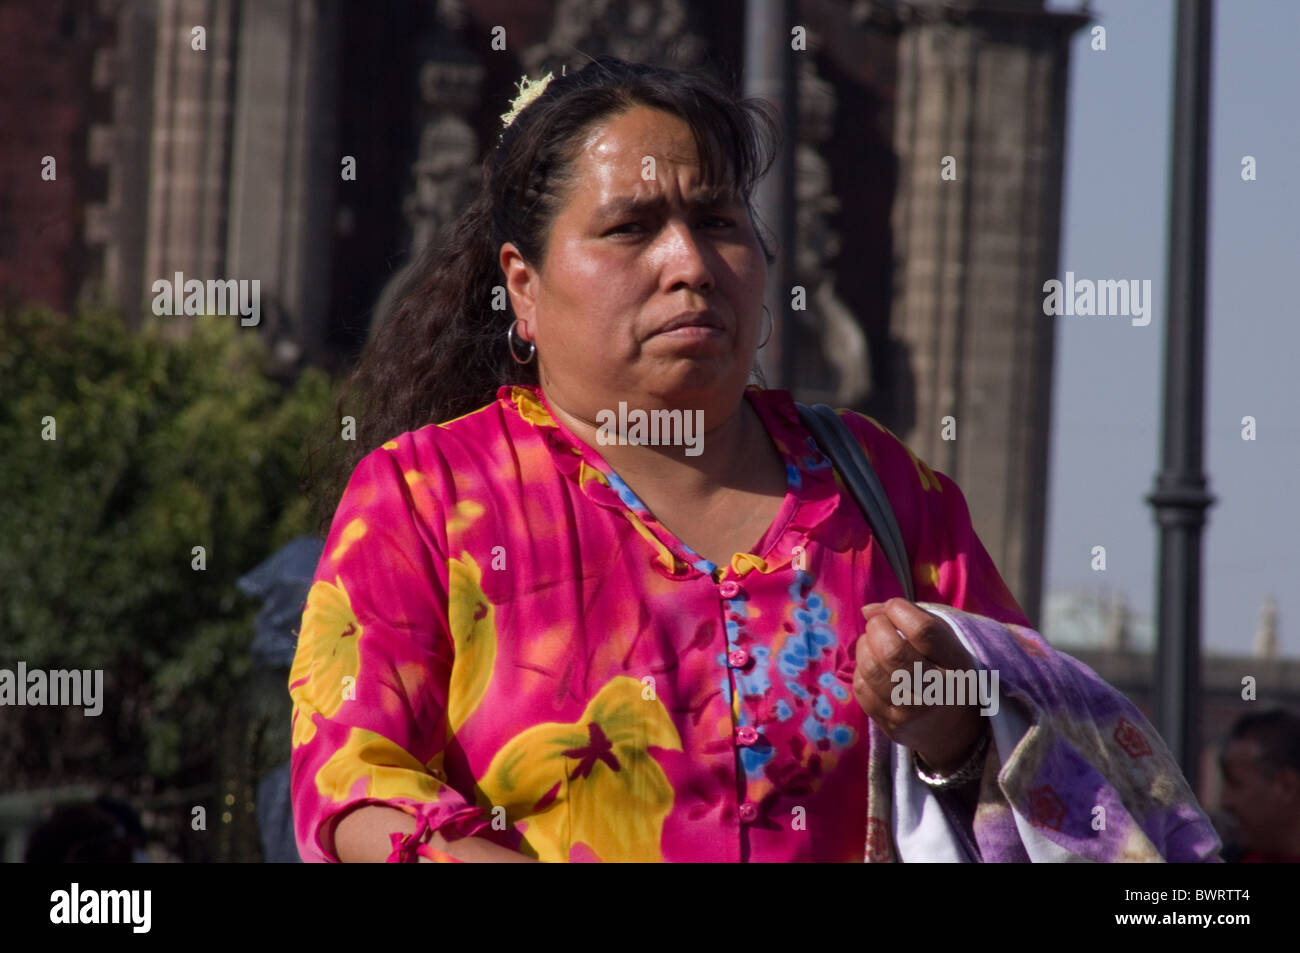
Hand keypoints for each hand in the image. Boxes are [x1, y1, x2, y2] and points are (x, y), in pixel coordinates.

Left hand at [852, 598, 983, 774]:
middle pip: (892, 651)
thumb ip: (913, 616)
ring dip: (864, 646)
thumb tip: (867, 610)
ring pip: (871, 668)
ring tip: (873, 642)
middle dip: (877, 627)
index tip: (895, 607)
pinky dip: (861, 669)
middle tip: (879, 623)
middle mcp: (937, 692)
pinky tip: (874, 666)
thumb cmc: (945, 671)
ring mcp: (911, 713)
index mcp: (957, 665)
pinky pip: (861, 687)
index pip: (923, 631)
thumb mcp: (945, 642)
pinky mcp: (889, 725)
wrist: (951, 729)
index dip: (900, 611)